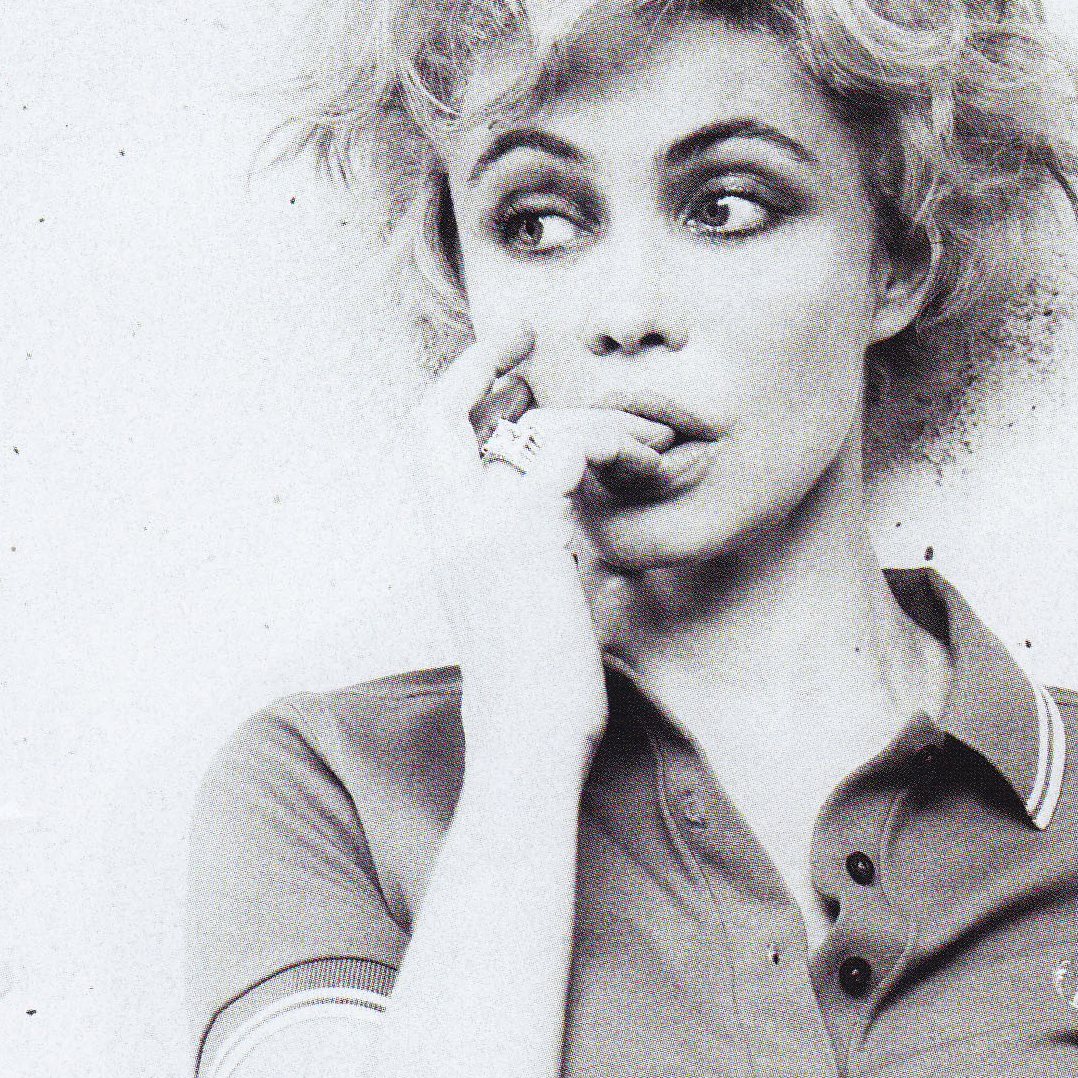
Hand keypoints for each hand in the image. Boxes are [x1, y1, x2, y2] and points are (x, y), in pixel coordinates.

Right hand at [413, 327, 672, 772]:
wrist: (528, 736)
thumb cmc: (540, 692)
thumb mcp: (528, 608)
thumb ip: (535, 558)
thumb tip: (571, 531)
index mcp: (446, 542)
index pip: (427, 444)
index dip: (459, 395)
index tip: (504, 376)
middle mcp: (449, 525)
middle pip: (433, 413)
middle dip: (480, 364)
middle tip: (526, 340)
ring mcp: (479, 524)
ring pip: (525, 427)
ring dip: (594, 420)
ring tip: (643, 436)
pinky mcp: (524, 529)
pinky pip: (569, 446)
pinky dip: (615, 442)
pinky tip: (650, 462)